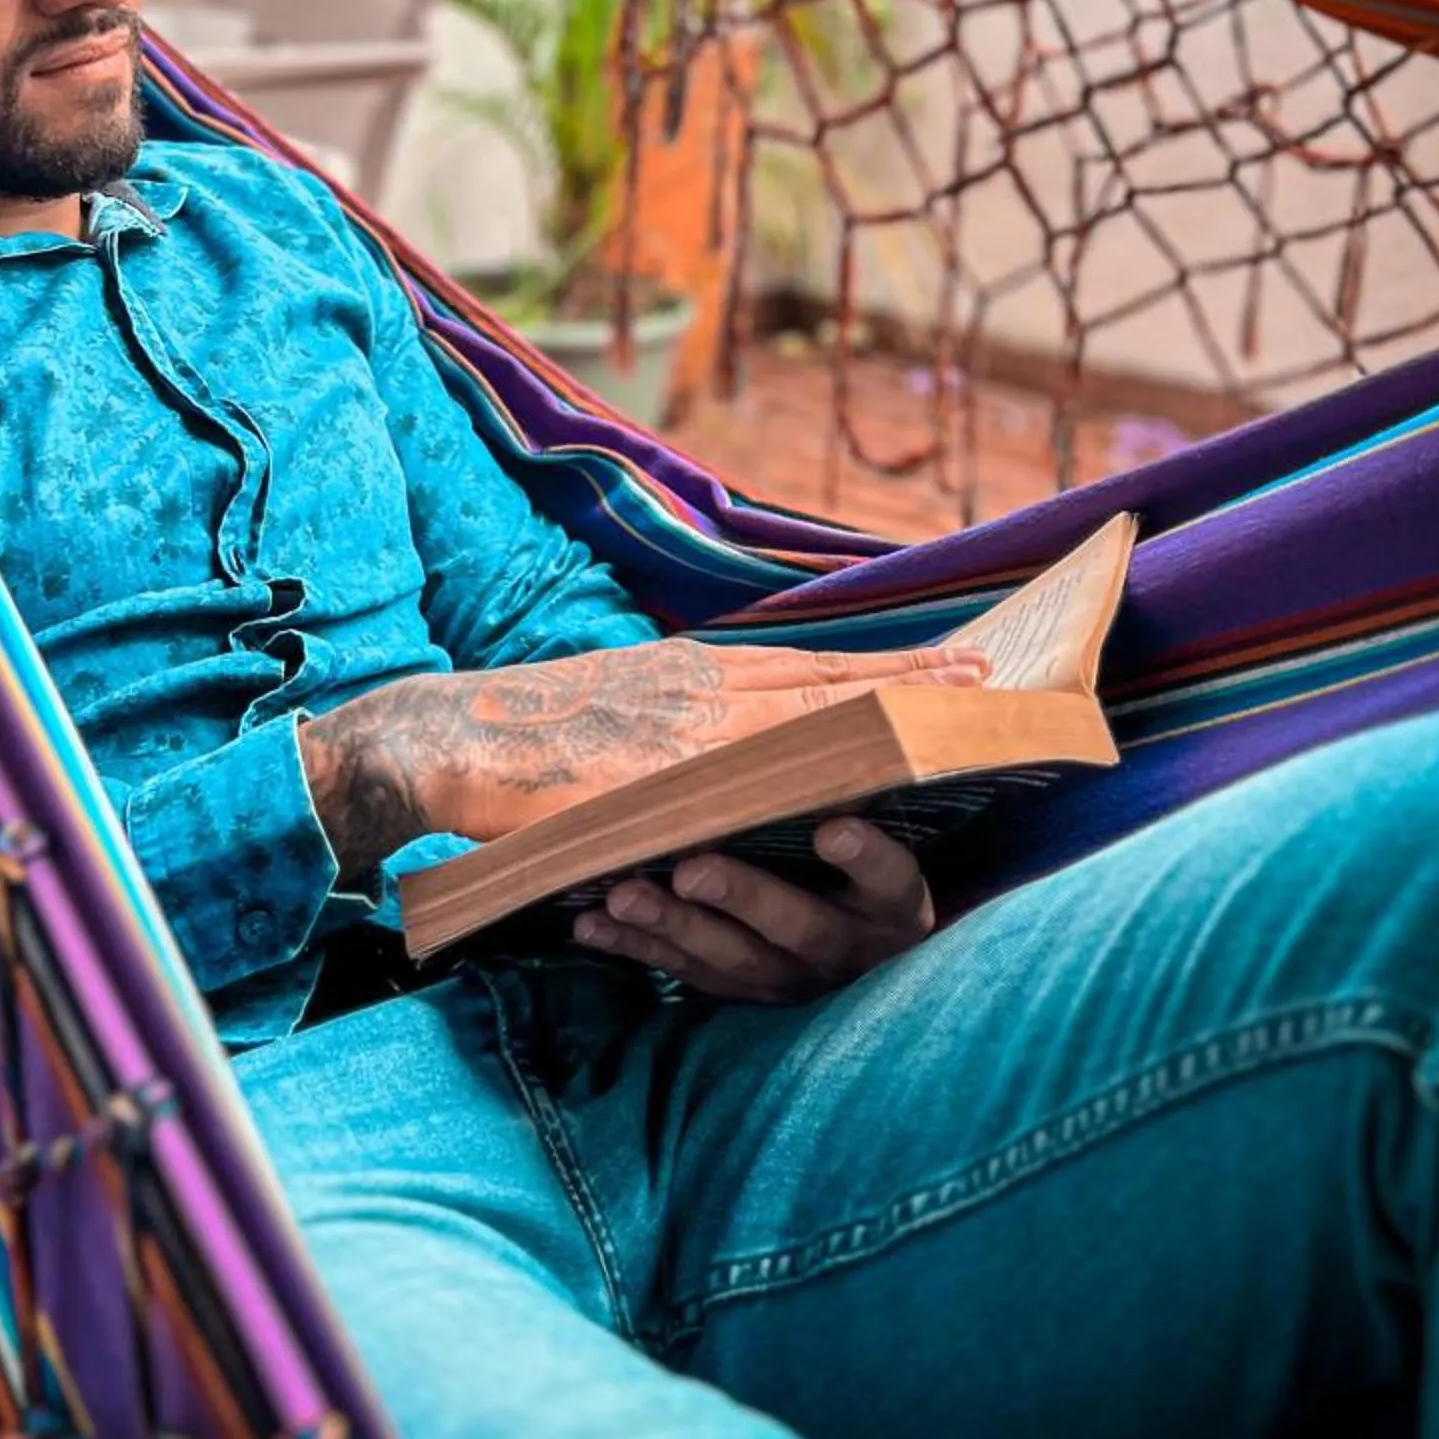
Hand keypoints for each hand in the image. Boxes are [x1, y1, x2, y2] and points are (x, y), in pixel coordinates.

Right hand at [298, 637, 986, 871]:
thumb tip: (745, 752)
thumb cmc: (524, 740)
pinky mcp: (661, 778)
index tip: (958, 660)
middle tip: (999, 675)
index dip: (890, 667)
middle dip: (918, 678)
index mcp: (693, 680)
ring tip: (967, 712)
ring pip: (812, 714)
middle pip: (833, 680)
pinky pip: (760, 770)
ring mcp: (685, 735)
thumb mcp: (616, 711)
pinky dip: (829, 764)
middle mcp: (701, 696)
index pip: (815, 669)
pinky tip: (880, 774)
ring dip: (895, 712)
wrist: (439, 744)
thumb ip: (682, 728)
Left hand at [570, 816, 933, 1002]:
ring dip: (673, 925)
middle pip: (798, 927)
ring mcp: (790, 978)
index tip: (832, 828)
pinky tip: (589, 924)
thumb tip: (824, 724)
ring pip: (731, 958)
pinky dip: (634, 947)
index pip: (891, 879)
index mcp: (891, 906)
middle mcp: (845, 949)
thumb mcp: (876, 842)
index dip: (867, 858)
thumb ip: (845, 796)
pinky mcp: (740, 992)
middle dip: (741, 897)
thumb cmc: (859, 869)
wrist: (862, 955)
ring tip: (622, 894)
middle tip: (691, 869)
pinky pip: (683, 971)